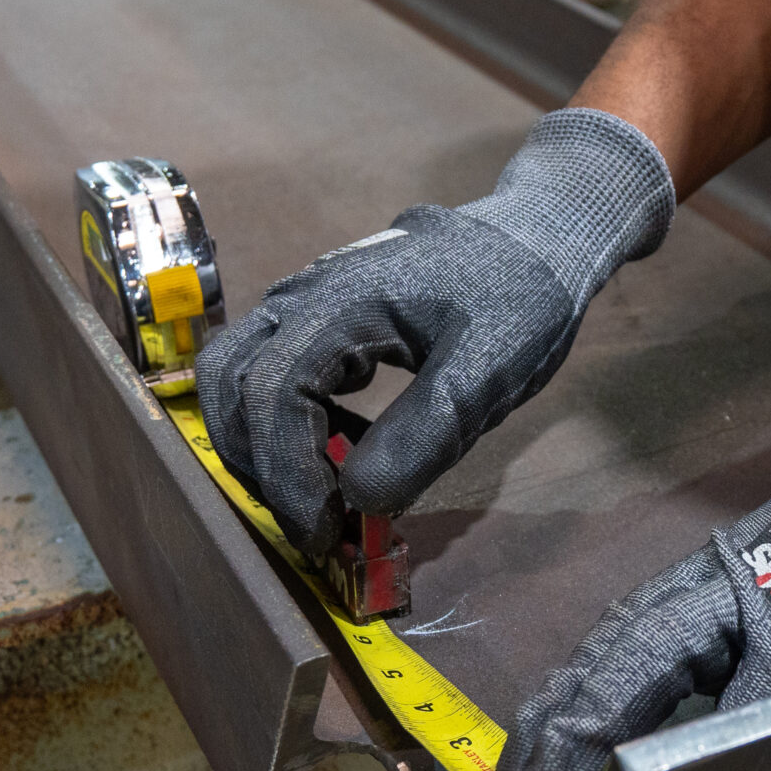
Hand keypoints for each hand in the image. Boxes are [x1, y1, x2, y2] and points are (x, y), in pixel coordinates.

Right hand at [196, 109, 673, 557]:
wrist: (541, 236)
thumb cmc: (522, 298)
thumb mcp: (489, 370)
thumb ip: (427, 431)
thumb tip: (359, 499)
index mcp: (343, 300)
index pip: (274, 392)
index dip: (287, 473)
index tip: (322, 534)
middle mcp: (307, 293)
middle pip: (230, 380)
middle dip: (258, 461)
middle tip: (312, 521)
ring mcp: (307, 299)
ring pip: (241, 373)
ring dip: (267, 442)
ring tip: (330, 493)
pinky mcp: (318, 314)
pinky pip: (272, 367)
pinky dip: (289, 420)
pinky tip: (349, 445)